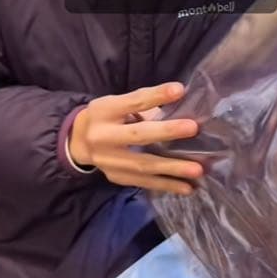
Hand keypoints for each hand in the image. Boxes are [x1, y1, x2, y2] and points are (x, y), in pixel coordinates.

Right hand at [68, 81, 202, 194]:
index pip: (133, 101)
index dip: (156, 96)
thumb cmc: (108, 118)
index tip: (179, 90)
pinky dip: (166, 185)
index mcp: (105, 111)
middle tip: (193, 128)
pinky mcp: (116, 177)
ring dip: (172, 169)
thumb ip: (143, 105)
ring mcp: (108, 161)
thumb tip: (181, 104)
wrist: (79, 142)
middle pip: (138, 134)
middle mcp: (103, 136)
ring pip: (143, 165)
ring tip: (197, 170)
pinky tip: (187, 187)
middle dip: (167, 132)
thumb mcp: (117, 104)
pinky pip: (144, 182)